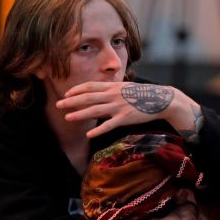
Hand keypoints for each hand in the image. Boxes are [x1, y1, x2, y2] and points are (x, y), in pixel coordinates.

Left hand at [56, 81, 202, 139]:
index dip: (77, 90)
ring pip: (95, 110)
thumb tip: (98, 99)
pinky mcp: (125, 118)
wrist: (161, 99)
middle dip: (71, 101)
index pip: (90, 86)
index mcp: (113, 86)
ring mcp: (119, 106)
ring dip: (80, 114)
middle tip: (58, 105)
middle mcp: (113, 95)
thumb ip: (111, 92)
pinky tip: (88, 134)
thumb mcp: (125, 89)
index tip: (66, 94)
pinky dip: (98, 129)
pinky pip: (109, 125)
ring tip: (67, 117)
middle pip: (88, 97)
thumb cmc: (142, 96)